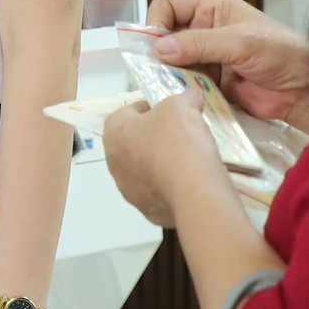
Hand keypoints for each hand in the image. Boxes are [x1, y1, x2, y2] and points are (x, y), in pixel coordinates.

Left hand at [102, 92, 224, 228]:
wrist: (194, 191)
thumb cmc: (179, 141)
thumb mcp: (184, 104)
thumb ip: (185, 98)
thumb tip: (192, 99)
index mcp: (114, 131)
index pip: (130, 111)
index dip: (154, 107)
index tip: (174, 112)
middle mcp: (113, 162)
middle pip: (136, 141)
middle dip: (156, 137)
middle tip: (182, 134)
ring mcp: (128, 190)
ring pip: (146, 168)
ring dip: (162, 163)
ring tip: (189, 159)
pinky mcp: (147, 210)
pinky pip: (160, 191)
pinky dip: (172, 185)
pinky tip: (190, 180)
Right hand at [145, 0, 308, 130]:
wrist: (305, 89)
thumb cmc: (280, 53)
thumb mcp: (239, 42)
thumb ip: (199, 43)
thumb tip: (159, 48)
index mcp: (210, 9)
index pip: (168, 5)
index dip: (157, 20)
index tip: (155, 43)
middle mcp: (204, 31)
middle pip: (166, 35)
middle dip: (160, 52)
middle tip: (157, 70)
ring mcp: (207, 59)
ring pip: (173, 62)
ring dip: (170, 74)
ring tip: (173, 86)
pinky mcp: (211, 84)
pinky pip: (186, 85)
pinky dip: (183, 91)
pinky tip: (186, 98)